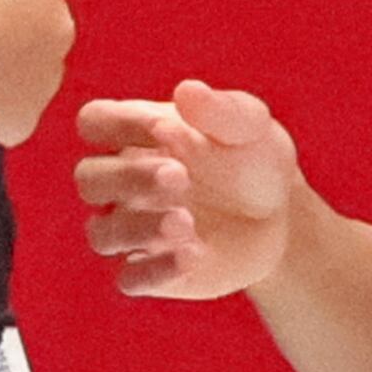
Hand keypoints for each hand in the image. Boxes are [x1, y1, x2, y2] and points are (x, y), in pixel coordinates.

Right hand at [74, 81, 302, 299]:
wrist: (282, 215)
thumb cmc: (253, 158)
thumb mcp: (249, 126)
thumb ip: (221, 109)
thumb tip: (187, 91)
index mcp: (134, 134)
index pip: (94, 122)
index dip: (117, 124)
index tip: (164, 128)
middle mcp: (124, 182)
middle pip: (89, 179)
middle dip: (128, 177)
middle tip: (180, 176)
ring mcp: (134, 229)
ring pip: (102, 235)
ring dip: (137, 228)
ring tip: (186, 222)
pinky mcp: (152, 271)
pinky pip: (131, 280)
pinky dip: (155, 271)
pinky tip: (192, 256)